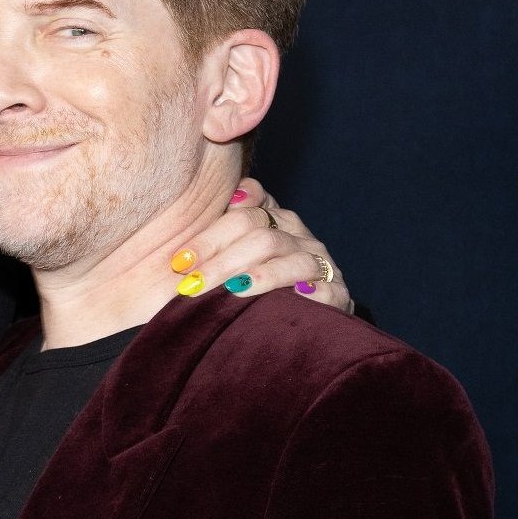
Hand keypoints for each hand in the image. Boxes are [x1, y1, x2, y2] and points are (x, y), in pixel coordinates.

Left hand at [169, 178, 353, 312]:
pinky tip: (293, 299)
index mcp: (274, 219)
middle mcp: (299, 237)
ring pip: (292, 260)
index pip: (244, 214)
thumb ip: (221, 226)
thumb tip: (222, 200)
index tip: (179, 261)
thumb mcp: (235, 252)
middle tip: (191, 285)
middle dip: (222, 261)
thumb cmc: (255, 283)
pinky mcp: (338, 295)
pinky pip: (327, 290)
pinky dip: (311, 295)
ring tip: (233, 291)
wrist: (304, 317)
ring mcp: (320, 264)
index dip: (210, 236)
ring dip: (260, 276)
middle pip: (262, 237)